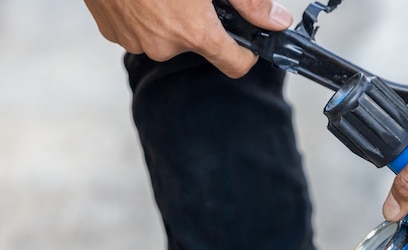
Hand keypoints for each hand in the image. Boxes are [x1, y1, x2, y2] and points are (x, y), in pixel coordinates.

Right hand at [83, 0, 292, 77]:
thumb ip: (249, 2)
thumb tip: (276, 21)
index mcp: (193, 31)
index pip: (235, 65)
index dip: (246, 54)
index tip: (246, 43)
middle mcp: (164, 45)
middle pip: (198, 45)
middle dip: (199, 23)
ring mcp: (135, 41)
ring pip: (166, 37)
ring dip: (169, 18)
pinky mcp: (112, 33)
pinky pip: (139, 31)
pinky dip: (144, 16)